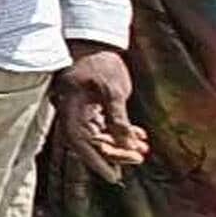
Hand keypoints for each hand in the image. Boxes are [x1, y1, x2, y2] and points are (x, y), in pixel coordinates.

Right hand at [52, 42, 147, 180]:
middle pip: (92, 143)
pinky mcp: (90, 104)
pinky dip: (120, 131)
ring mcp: (82, 109)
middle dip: (115, 153)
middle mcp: (74, 114)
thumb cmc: (99, 62)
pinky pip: (104, 124)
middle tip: (138, 160)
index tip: (115, 176)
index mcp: (72, 111)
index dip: (97, 162)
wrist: (93, 39)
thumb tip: (126, 145)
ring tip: (142, 149)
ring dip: (120, 143)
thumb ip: (119, 120)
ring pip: (100, 135)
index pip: (82, 144)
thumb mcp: (113, 91)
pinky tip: (139, 135)